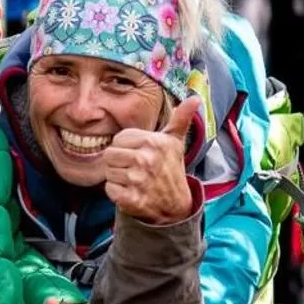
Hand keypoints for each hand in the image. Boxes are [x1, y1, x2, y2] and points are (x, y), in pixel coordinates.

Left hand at [103, 97, 197, 224]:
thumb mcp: (175, 142)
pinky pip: (110, 190)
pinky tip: (131, 193)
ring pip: (108, 173)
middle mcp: (146, 160)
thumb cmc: (171, 169)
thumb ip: (180, 119)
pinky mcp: (132, 199)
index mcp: (153, 142)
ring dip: (118, 178)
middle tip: (134, 169)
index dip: (125, 147)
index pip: (118, 139)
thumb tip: (195, 98)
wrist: (176, 205)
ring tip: (133, 181)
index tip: (138, 155)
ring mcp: (138, 181)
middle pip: (109, 155)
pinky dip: (117, 193)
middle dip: (118, 163)